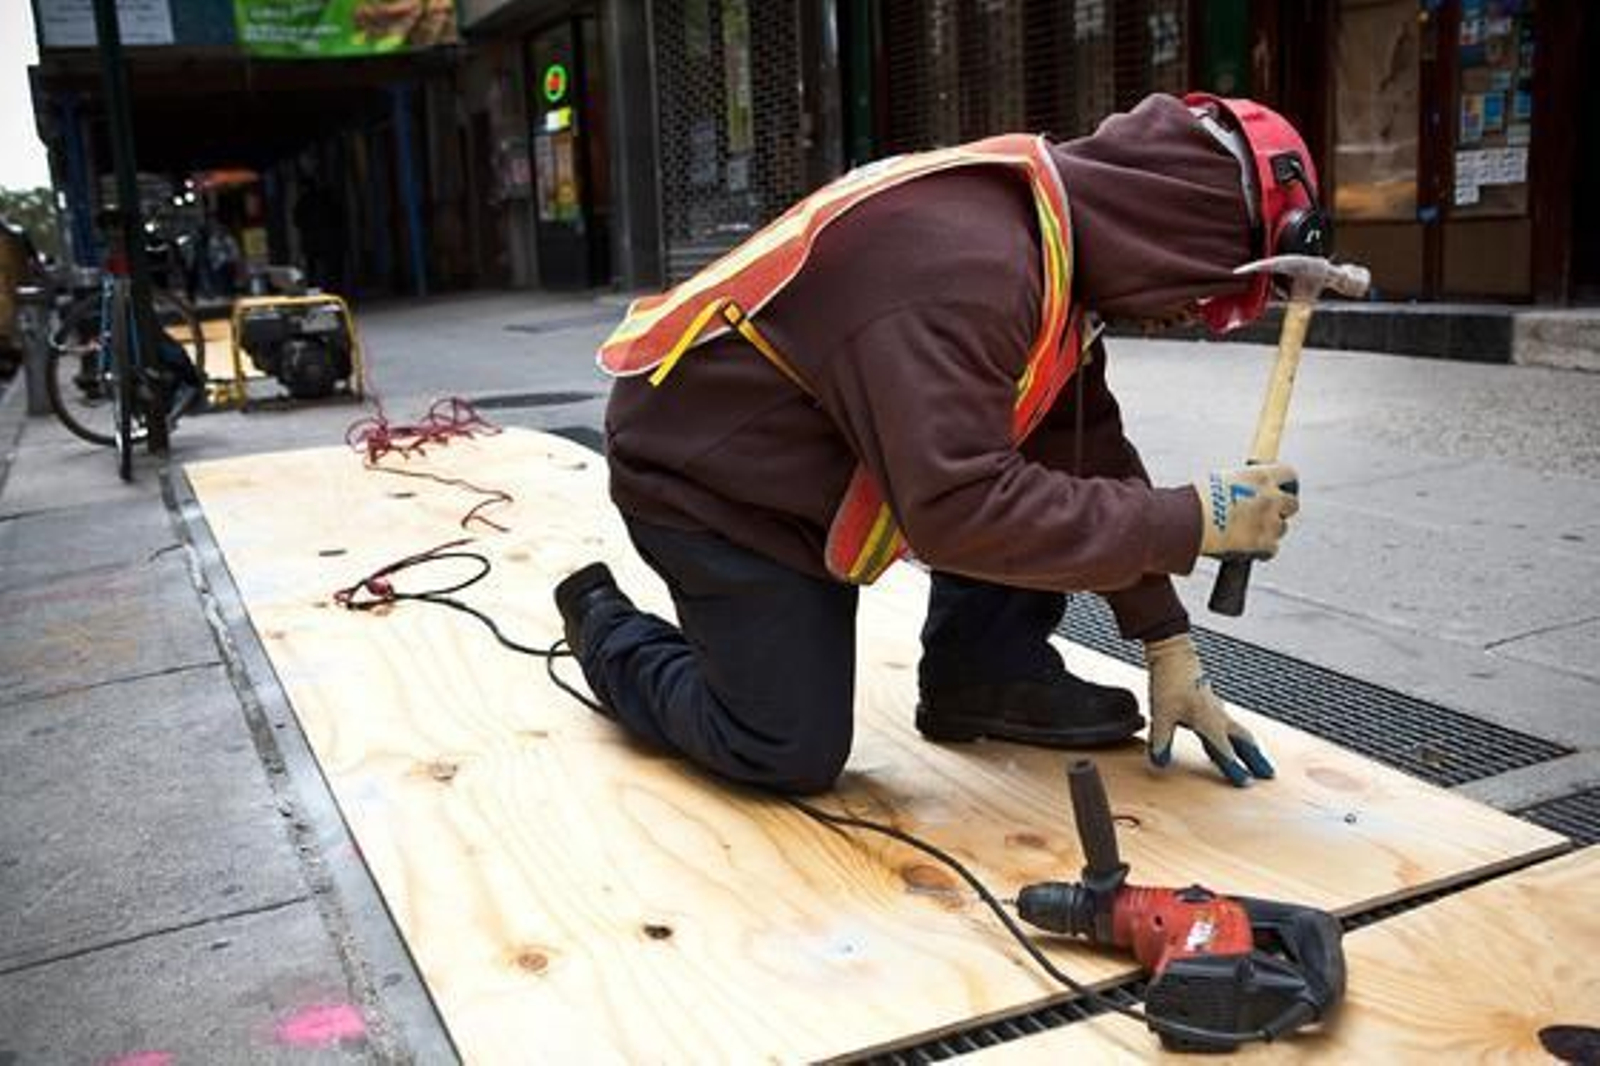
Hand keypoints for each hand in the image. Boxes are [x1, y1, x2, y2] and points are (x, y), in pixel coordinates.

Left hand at [1144, 634, 1273, 786]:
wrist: (1173, 654)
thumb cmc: (1170, 682)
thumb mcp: (1161, 714)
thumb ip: (1161, 741)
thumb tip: (1159, 763)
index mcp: (1209, 720)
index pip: (1225, 750)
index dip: (1235, 768)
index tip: (1247, 783)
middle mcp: (1218, 716)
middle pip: (1243, 741)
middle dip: (1256, 759)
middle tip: (1269, 775)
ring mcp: (1216, 710)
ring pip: (1238, 734)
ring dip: (1248, 750)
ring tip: (1257, 763)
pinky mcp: (1210, 706)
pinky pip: (1226, 728)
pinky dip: (1231, 741)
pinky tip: (1223, 747)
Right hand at [1196, 463, 1299, 558]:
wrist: (1187, 522)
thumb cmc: (1195, 500)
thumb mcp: (1220, 480)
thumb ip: (1240, 484)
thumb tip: (1242, 489)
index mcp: (1261, 476)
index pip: (1289, 475)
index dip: (1284, 483)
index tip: (1278, 488)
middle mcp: (1271, 497)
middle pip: (1292, 504)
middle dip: (1280, 509)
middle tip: (1264, 513)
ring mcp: (1270, 522)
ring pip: (1281, 528)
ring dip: (1269, 530)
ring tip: (1247, 532)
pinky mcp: (1264, 544)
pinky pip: (1272, 549)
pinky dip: (1262, 550)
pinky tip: (1247, 547)